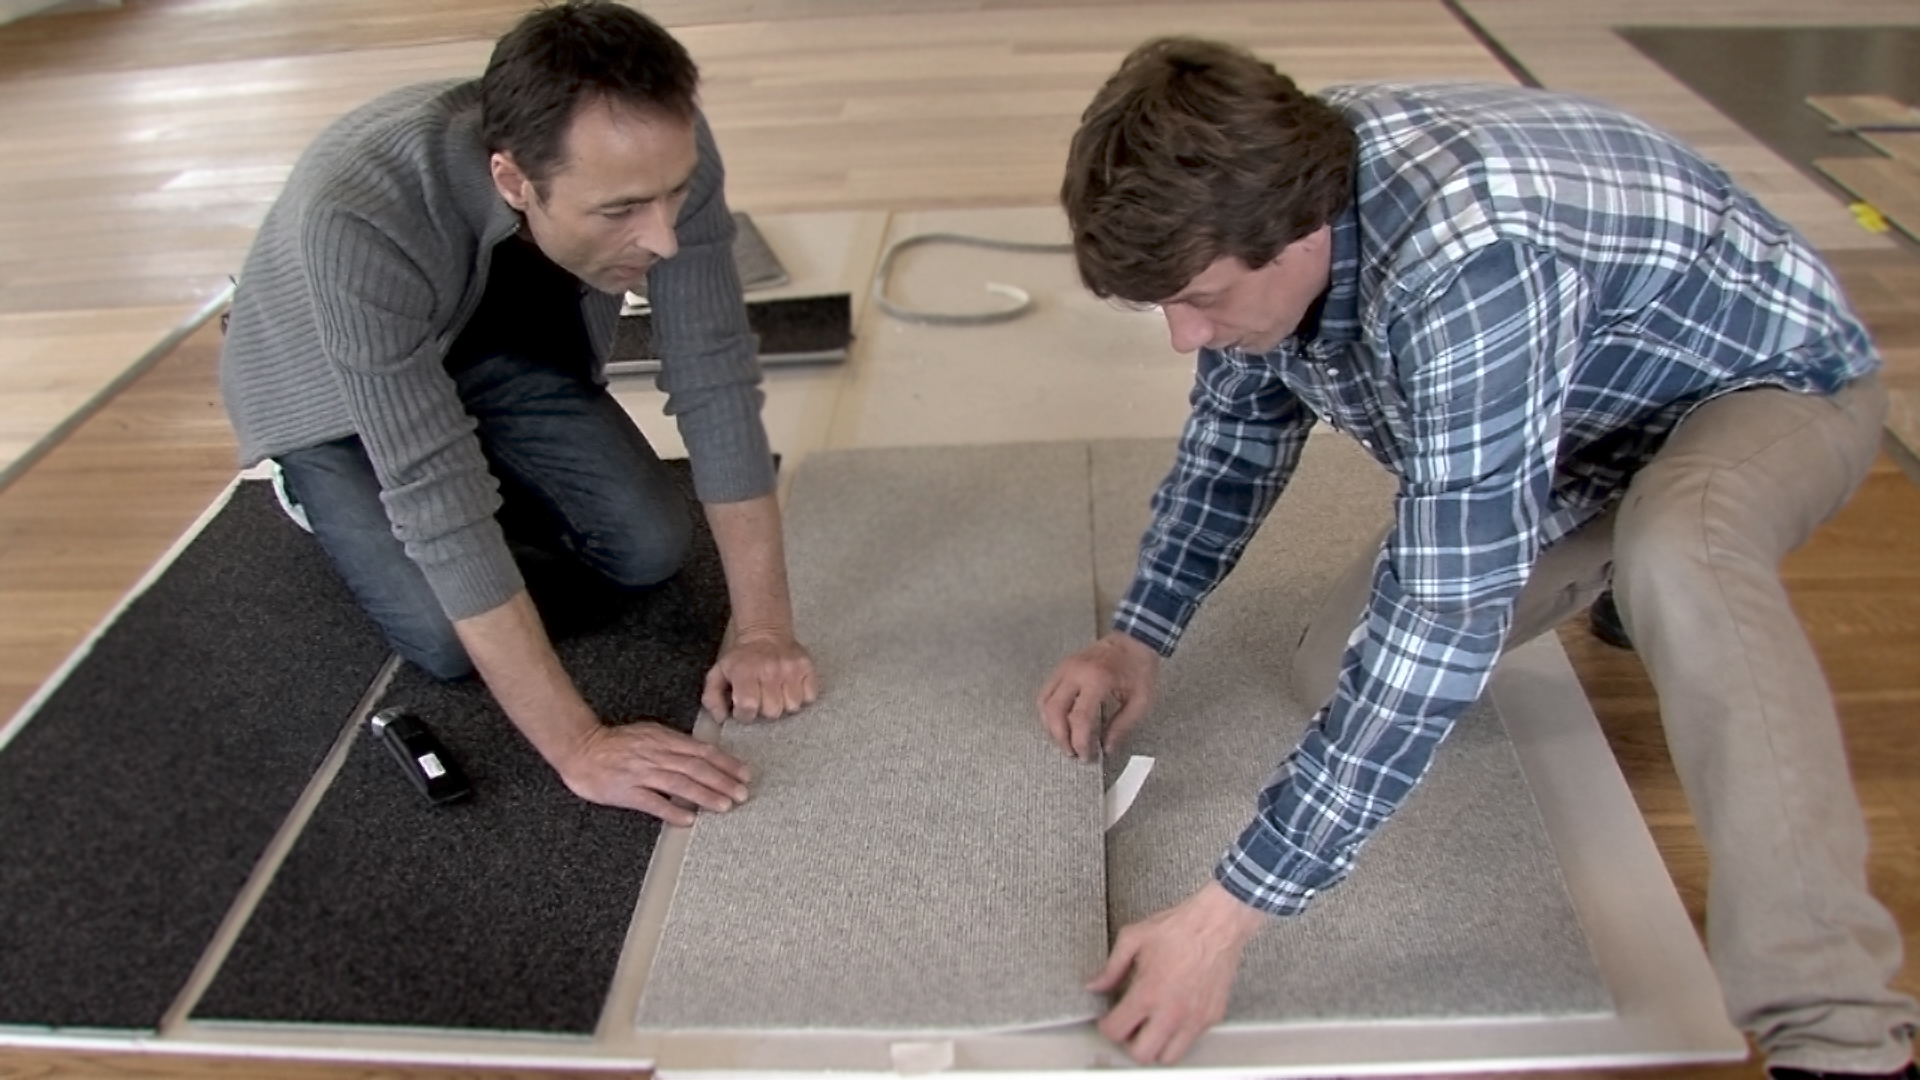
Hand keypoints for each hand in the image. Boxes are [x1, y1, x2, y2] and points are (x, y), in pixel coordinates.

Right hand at [554, 721, 751, 825]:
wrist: (581, 749)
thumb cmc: (616, 743)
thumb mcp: (648, 734)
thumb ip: (674, 744)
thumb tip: (702, 754)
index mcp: (663, 739)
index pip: (701, 751)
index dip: (725, 763)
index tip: (744, 774)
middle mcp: (656, 754)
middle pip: (696, 767)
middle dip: (722, 781)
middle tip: (742, 793)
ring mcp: (641, 773)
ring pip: (680, 784)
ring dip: (705, 795)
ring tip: (724, 806)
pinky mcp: (626, 791)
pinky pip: (653, 802)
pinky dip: (672, 810)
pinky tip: (688, 819)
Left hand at [702, 629, 817, 720]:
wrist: (765, 634)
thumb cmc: (741, 660)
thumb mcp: (718, 675)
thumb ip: (712, 699)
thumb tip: (721, 719)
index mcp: (744, 672)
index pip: (748, 708)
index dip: (744, 714)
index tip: (744, 708)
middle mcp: (769, 670)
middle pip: (773, 711)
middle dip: (765, 710)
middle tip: (762, 699)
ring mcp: (791, 669)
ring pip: (793, 706)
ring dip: (784, 704)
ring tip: (777, 693)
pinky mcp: (808, 668)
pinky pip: (810, 697)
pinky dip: (802, 697)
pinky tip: (790, 689)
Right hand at [1037, 631, 1159, 759]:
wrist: (1134, 640)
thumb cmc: (1139, 668)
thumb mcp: (1140, 701)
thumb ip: (1122, 727)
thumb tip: (1106, 748)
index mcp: (1098, 679)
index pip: (1079, 718)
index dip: (1080, 742)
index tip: (1087, 756)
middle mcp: (1075, 672)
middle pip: (1055, 711)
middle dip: (1061, 738)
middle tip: (1073, 753)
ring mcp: (1065, 668)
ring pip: (1044, 703)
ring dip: (1051, 727)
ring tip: (1065, 741)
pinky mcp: (1061, 668)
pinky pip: (1045, 694)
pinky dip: (1048, 713)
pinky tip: (1059, 724)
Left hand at [1089, 881, 1266, 1064]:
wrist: (1217, 924)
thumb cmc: (1180, 928)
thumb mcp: (1133, 939)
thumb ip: (1111, 967)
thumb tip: (1096, 985)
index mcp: (1148, 993)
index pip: (1117, 1031)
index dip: (1107, 1027)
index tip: (1109, 1020)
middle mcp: (1171, 1012)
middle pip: (1142, 1054)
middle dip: (1129, 1043)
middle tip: (1129, 1027)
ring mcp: (1194, 1018)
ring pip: (1169, 1056)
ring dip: (1156, 1046)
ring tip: (1151, 1026)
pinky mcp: (1211, 1017)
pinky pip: (1191, 1041)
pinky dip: (1179, 1035)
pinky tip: (1173, 1016)